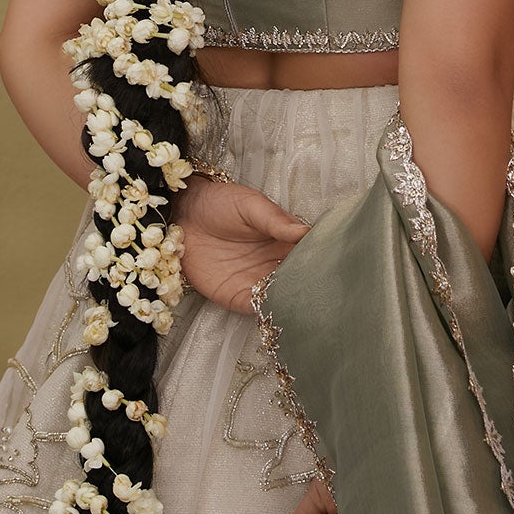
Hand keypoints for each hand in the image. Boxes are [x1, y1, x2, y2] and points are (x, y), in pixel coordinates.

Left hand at [175, 175, 312, 315]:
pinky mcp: (236, 295)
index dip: (319, 262)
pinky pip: (256, 307)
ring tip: (301, 303)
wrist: (184, 215)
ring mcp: (256, 280)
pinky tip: (274, 307)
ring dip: (291, 301)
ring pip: (281, 297)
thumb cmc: (219, 203)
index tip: (329, 268)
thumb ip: (276, 220)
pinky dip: (266, 310)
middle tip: (320, 291)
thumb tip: (305, 232)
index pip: (308, 255)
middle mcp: (274, 263)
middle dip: (309, 287)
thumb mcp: (250, 205)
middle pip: (298, 280)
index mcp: (283, 240)